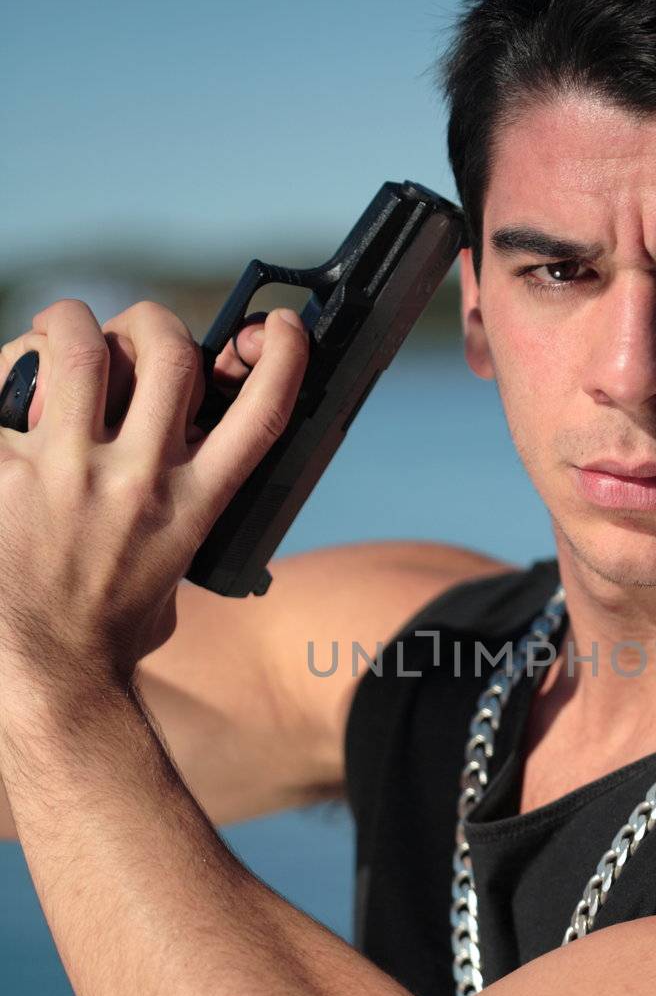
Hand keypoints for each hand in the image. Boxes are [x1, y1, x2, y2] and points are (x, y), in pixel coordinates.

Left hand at [0, 299, 307, 692]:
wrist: (44, 672)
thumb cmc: (109, 630)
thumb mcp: (175, 575)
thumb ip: (184, 517)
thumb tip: (186, 469)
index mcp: (191, 507)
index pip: (258, 419)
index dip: (283, 362)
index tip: (286, 329)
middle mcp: (137, 482)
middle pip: (168, 354)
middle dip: (150, 324)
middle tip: (123, 336)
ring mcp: (67, 474)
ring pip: (78, 346)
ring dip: (66, 324)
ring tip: (51, 339)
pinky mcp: (2, 472)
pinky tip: (0, 391)